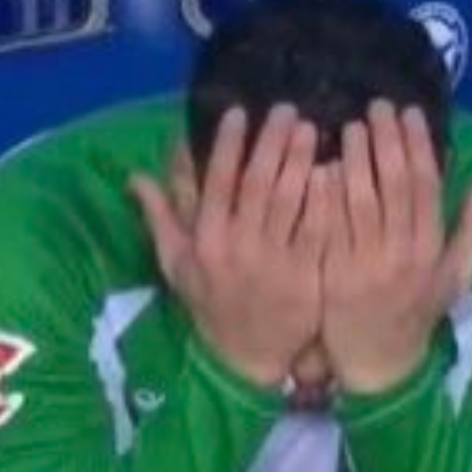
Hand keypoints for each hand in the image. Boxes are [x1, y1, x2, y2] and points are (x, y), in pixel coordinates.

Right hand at [133, 105, 329, 387]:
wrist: (247, 360)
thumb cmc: (211, 305)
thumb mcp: (177, 264)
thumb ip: (162, 216)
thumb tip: (137, 174)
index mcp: (205, 240)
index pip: (217, 181)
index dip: (229, 145)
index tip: (241, 112)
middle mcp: (238, 246)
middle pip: (257, 184)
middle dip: (272, 143)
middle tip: (288, 110)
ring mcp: (274, 261)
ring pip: (288, 202)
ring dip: (300, 162)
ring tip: (311, 130)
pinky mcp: (305, 275)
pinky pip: (317, 230)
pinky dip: (324, 199)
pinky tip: (335, 173)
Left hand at [322, 101, 471, 393]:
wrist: (379, 365)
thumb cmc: (417, 315)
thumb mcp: (455, 278)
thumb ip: (469, 230)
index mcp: (432, 249)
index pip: (425, 185)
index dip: (416, 145)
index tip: (407, 113)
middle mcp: (402, 253)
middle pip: (392, 184)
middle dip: (384, 140)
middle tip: (373, 107)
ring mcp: (365, 264)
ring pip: (360, 200)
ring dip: (354, 157)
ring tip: (347, 126)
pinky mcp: (332, 274)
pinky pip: (328, 226)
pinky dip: (325, 193)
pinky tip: (320, 164)